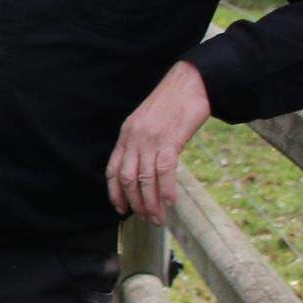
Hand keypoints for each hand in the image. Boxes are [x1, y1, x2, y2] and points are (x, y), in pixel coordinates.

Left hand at [106, 60, 211, 225]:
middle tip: (146, 219)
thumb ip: (141, 144)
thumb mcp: (146, 124)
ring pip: (145, 179)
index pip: (113, 169)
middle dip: (135, 203)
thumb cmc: (171, 105)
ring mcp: (151, 139)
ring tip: (158, 218)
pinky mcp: (170, 140)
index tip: (121, 208)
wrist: (189, 84)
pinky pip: (165, 171)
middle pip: (128, 179)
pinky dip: (166, 190)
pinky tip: (171, 203)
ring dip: (151, 203)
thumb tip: (144, 172)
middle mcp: (134, 138)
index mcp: (126, 135)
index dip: (115, 192)